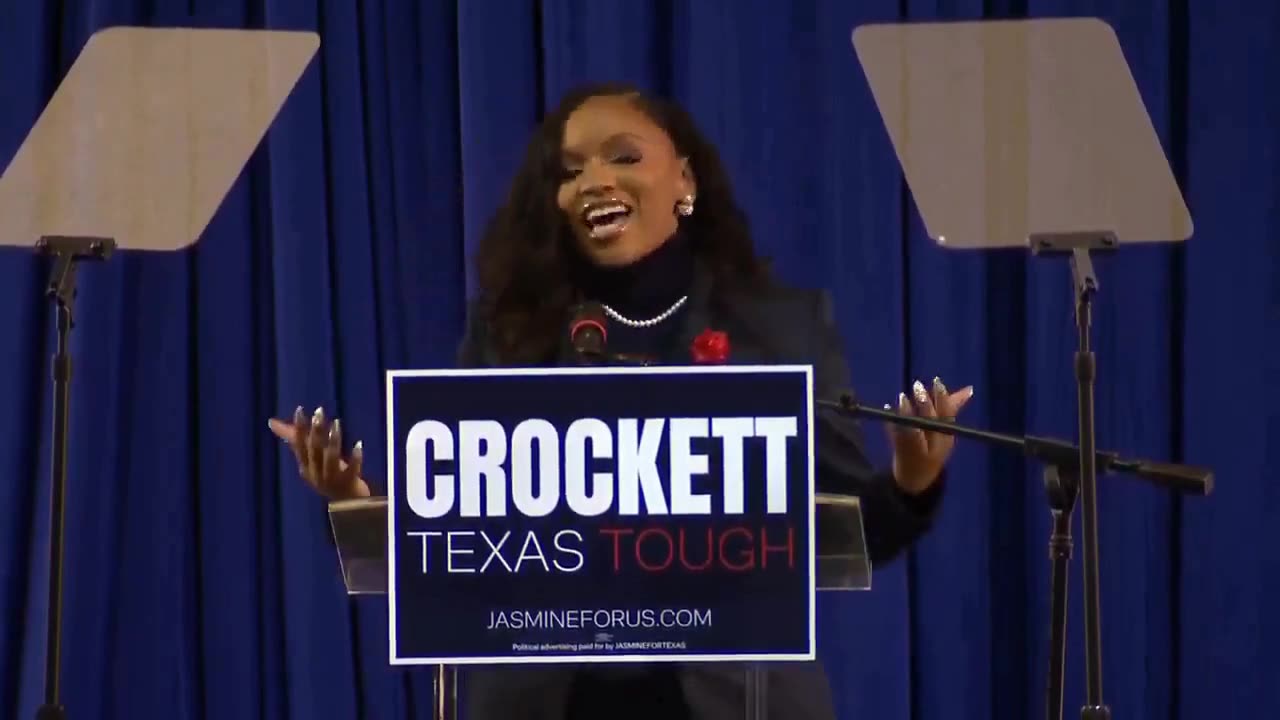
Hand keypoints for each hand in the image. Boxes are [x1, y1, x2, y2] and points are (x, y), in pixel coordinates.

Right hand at [268, 406, 370, 500]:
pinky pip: (352, 471)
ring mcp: (332, 480)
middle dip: (315, 431)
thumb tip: (271, 422)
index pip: (299, 445)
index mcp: (305, 466)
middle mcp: (316, 474)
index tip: (300, 409)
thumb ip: (294, 439)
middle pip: (314, 451)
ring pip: (330, 459)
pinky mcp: (348, 484)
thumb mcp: (310, 459)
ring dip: (333, 441)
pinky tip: (359, 444)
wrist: (346, 504)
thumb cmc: (326, 475)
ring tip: (336, 423)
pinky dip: (356, 458)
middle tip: (319, 412)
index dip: (299, 428)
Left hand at [888, 377, 973, 494]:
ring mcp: (917, 449)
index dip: (943, 398)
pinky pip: (895, 436)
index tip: (937, 382)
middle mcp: (934, 444)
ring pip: (913, 429)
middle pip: (931, 422)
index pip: (948, 416)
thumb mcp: (945, 431)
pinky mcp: (900, 451)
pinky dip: (891, 422)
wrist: (917, 478)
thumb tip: (969, 389)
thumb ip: (953, 408)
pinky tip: (887, 407)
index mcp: (947, 437)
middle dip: (925, 404)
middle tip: (918, 386)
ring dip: (907, 412)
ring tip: (902, 397)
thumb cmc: (933, 449)